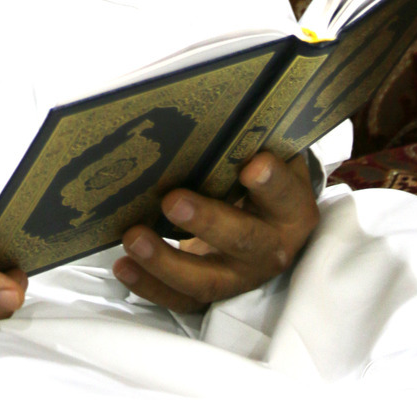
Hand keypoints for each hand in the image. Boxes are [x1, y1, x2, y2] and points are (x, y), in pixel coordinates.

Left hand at [112, 152, 317, 310]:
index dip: (272, 183)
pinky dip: (150, 285)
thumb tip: (212, 117)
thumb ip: (249, 143)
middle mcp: (271, 247)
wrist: (262, 219)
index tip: (253, 166)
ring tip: (133, 237)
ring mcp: (241, 276)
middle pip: (243, 241)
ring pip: (208, 280)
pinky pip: (181, 299)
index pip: (286, 195)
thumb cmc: (256, 174)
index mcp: (291, 209)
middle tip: (172, 201)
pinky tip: (124, 266)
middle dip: (207, 222)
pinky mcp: (212, 293)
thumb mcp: (265, 155)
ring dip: (167, 261)